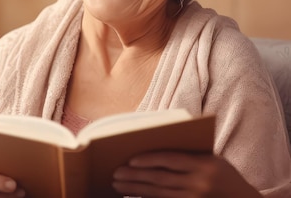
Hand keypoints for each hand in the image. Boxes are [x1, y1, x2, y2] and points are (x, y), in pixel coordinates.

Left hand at [112, 151, 261, 197]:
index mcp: (205, 165)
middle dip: (135, 177)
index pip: (170, 160)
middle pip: (160, 179)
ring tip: (117, 185)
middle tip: (115, 173)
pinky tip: (133, 196)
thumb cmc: (224, 175)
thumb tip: (151, 147)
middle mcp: (200, 184)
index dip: (148, 159)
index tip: (130, 160)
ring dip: (135, 190)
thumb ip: (187, 155)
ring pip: (159, 194)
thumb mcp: (212, 159)